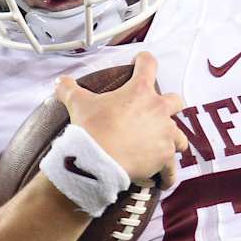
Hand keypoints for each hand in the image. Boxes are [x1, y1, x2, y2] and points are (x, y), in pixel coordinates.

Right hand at [54, 51, 189, 186]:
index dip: (144, 61)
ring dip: (174, 140)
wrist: (98, 160)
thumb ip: (69, 89)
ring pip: (180, 136)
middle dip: (170, 106)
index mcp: (140, 91)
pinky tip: (165, 180)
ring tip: (166, 148)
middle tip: (159, 112)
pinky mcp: (165, 157)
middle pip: (176, 101)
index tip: (140, 61)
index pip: (148, 64)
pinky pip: (172, 168)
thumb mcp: (78, 104)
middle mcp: (158, 110)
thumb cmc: (91, 128)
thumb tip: (60, 82)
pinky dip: (168, 174)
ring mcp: (165, 134)